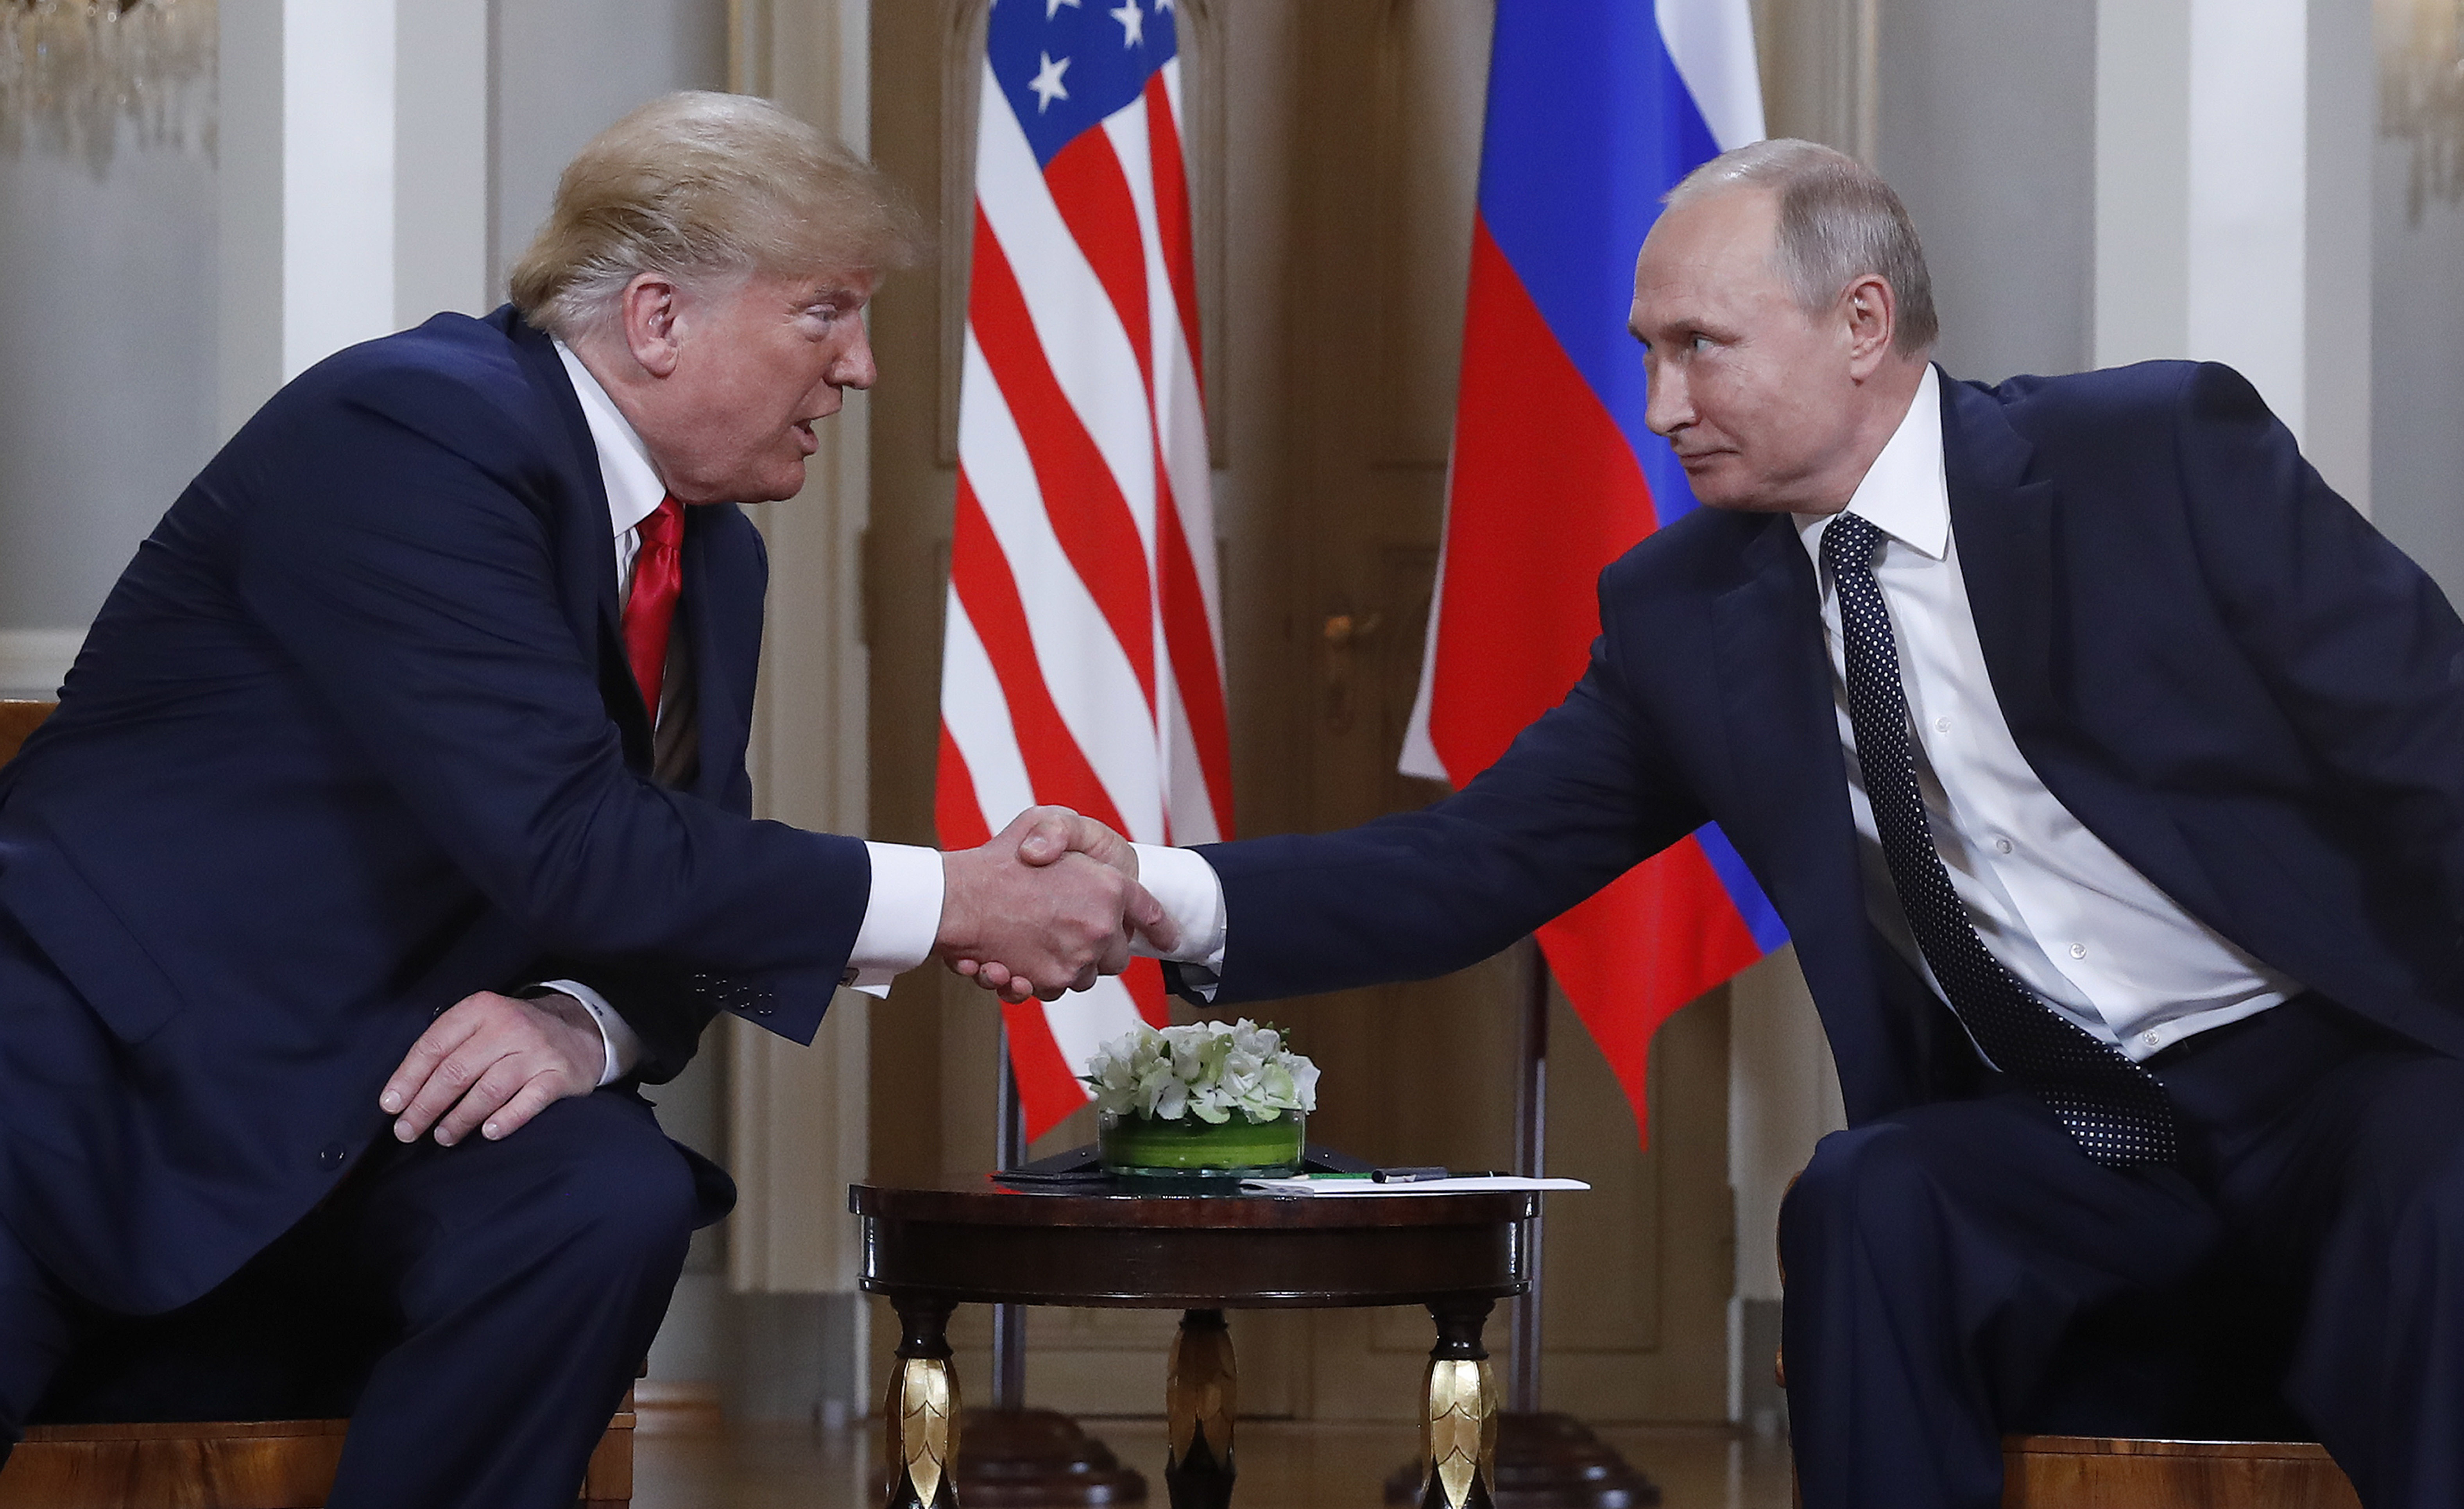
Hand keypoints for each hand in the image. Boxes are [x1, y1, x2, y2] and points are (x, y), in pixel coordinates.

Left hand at [379, 990, 603, 1145]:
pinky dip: (505, 1120)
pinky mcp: (559, 1076)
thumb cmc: (515, 1035)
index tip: (391, 1106)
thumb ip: (449, 1047)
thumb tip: (404, 1093)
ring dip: (459, 1119)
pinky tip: (488, 1133)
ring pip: (488, 1090)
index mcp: (482, 1010)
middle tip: (407, 1131)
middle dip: (425, 1106)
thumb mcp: (482, 1025)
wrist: (580, 1030)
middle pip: (456, 1071)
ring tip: (443, 1138)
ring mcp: (536, 1051)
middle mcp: (509, 1027)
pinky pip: (528, 1103)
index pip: (434, 1045)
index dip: (408, 1078)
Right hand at [937, 807, 1175, 1002]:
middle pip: (1118, 955)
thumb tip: (1085, 865)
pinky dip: (1040, 980)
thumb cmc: (998, 858)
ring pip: (1087, 976)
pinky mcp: (1050, 982)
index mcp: (1110, 888)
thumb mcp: (1043, 819)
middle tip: (1071, 929)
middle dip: (1101, 947)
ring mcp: (1077, 960)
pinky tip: (1015, 962)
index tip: (1168, 936)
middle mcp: (1101, 928)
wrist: (955, 899)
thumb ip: (1071, 835)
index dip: (1161, 926)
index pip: (1150, 912)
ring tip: (1037, 943)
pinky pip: (1057, 990)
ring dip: (1069, 965)